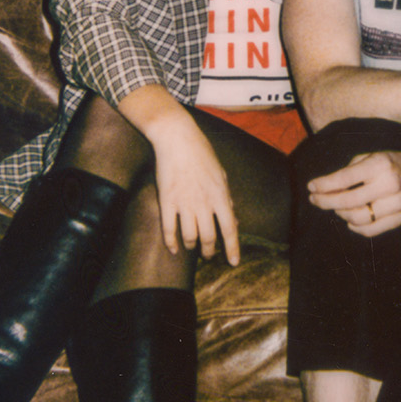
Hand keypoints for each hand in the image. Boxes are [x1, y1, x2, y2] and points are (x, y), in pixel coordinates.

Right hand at [149, 113, 240, 263]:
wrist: (178, 139)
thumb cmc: (202, 154)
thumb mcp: (221, 174)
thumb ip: (226, 198)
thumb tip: (233, 216)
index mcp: (220, 196)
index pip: (230, 229)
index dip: (233, 248)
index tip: (234, 262)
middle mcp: (204, 203)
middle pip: (209, 237)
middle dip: (209, 251)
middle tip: (208, 255)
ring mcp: (184, 203)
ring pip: (190, 236)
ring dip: (192, 245)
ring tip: (192, 247)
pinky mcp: (167, 201)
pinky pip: (169, 229)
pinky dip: (171, 242)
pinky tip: (173, 249)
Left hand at [306, 150, 400, 236]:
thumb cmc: (388, 165)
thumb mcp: (370, 157)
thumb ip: (348, 171)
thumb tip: (324, 190)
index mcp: (380, 165)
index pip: (345, 178)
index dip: (325, 184)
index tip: (311, 187)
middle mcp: (390, 184)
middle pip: (349, 201)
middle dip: (326, 202)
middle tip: (315, 200)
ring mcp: (397, 204)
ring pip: (358, 218)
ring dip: (341, 214)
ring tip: (336, 207)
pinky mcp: (400, 218)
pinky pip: (370, 230)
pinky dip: (355, 227)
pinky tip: (350, 219)